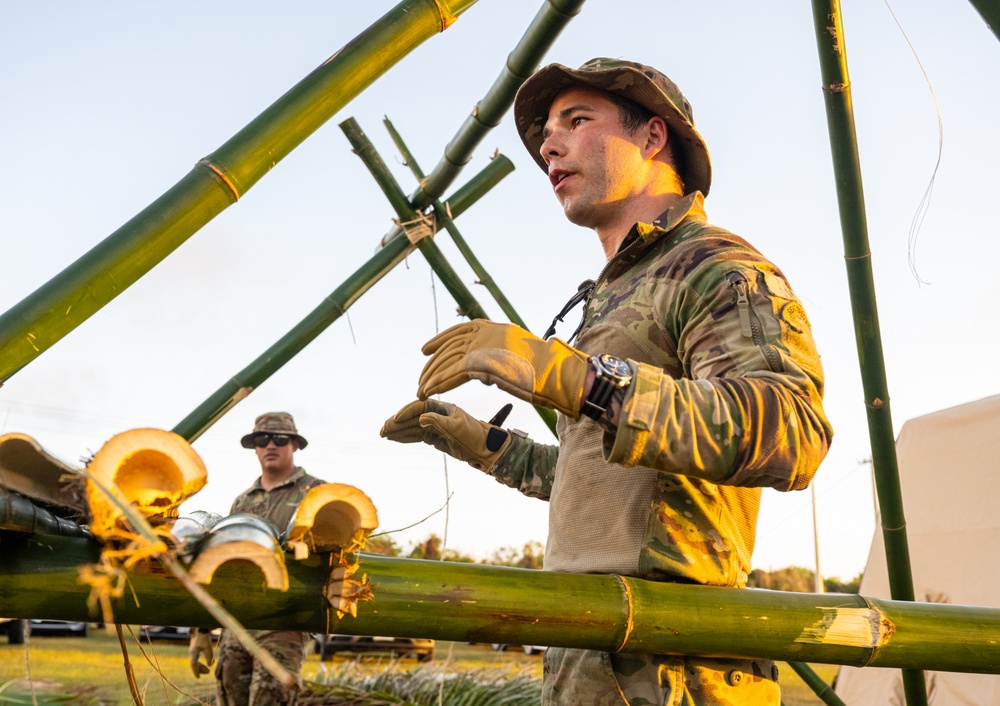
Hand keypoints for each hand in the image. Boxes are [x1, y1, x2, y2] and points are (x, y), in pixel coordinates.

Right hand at [189, 629, 213, 677]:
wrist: (201, 630)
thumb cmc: (205, 638)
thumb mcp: (208, 648)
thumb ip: (209, 657)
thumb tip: (210, 665)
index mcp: (193, 653)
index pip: (194, 664)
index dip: (196, 671)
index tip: (198, 677)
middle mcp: (192, 653)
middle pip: (194, 664)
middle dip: (200, 670)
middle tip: (208, 673)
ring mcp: (193, 652)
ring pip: (195, 662)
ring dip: (201, 667)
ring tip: (208, 671)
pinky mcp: (195, 650)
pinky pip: (197, 659)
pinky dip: (201, 663)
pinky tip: (207, 664)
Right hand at [381, 399, 512, 471]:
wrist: (485, 449)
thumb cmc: (475, 435)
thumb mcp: (458, 429)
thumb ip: (439, 423)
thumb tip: (421, 419)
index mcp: (443, 408)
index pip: (420, 407)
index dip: (406, 413)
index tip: (395, 420)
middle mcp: (436, 415)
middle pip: (412, 417)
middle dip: (397, 423)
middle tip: (382, 430)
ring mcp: (434, 426)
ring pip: (412, 427)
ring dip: (397, 431)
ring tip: (383, 434)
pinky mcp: (434, 437)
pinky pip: (416, 436)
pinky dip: (404, 437)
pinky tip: (394, 438)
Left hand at [417, 321, 588, 417]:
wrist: (554, 372)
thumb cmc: (543, 369)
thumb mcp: (517, 354)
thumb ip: (498, 355)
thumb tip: (485, 369)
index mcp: (494, 328)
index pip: (460, 329)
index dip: (440, 339)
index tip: (426, 349)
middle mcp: (485, 333)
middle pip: (449, 346)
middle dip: (432, 364)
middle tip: (421, 378)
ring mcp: (482, 346)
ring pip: (447, 361)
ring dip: (431, 376)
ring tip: (420, 390)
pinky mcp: (480, 363)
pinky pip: (452, 374)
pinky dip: (438, 384)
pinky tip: (428, 392)